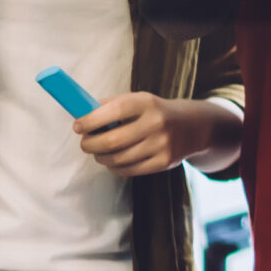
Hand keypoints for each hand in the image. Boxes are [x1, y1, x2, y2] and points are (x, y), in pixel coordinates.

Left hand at [75, 93, 234, 178]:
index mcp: (146, 102)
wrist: (193, 126)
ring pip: (118, 159)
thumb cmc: (153, 112)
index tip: (77, 126)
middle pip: (112, 141)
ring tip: (99, 152)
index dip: (90, 121)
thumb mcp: (138, 100)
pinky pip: (129, 170)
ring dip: (101, 157)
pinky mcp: (164, 162)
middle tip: (85, 143)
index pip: (113, 111)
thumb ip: (110, 106)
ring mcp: (162, 144)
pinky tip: (114, 161)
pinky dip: (115, 167)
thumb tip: (80, 116)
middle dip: (91, 144)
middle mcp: (156, 123)